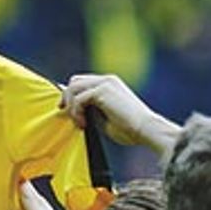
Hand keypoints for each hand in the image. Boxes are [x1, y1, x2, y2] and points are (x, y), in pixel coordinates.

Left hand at [61, 74, 177, 151]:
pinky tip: (84, 124)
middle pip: (75, 80)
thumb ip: (90, 110)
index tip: (65, 109)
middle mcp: (107, 80)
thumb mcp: (105, 117)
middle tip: (64, 112)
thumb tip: (73, 110)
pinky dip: (76, 112)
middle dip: (66, 97)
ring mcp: (105, 83)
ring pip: (74, 87)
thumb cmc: (130, 129)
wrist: (146, 129)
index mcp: (110, 84)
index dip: (71, 94)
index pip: (83, 82)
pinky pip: (79, 98)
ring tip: (80, 123)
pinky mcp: (103, 91)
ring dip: (72, 106)